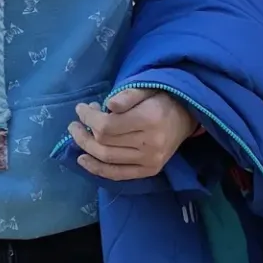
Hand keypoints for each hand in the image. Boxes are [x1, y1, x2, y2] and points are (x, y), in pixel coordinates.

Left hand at [70, 89, 197, 180]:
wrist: (187, 116)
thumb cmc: (163, 99)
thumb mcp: (147, 88)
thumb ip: (128, 95)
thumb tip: (108, 106)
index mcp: (149, 119)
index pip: (107, 126)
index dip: (88, 118)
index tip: (80, 109)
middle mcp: (150, 144)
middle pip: (104, 143)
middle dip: (84, 133)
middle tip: (75, 123)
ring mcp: (150, 160)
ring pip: (108, 159)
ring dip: (86, 149)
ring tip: (77, 136)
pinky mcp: (150, 170)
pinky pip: (118, 174)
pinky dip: (98, 169)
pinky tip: (84, 160)